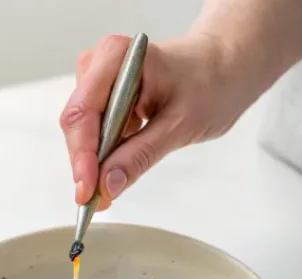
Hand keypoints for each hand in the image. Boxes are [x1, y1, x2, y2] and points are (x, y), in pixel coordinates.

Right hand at [59, 32, 242, 207]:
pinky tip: (114, 172)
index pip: (83, 111)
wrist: (224, 69)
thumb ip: (140, 155)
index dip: (82, 154)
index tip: (88, 190)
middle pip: (76, 123)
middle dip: (85, 164)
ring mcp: (99, 83)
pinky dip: (100, 159)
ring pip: (80, 133)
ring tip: (109, 187)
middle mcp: (101, 65)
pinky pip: (91, 136)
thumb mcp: (181, 124)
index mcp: (117, 57)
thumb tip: (107, 185)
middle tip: (97, 199)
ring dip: (92, 164)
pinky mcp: (104, 101)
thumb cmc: (210, 82)